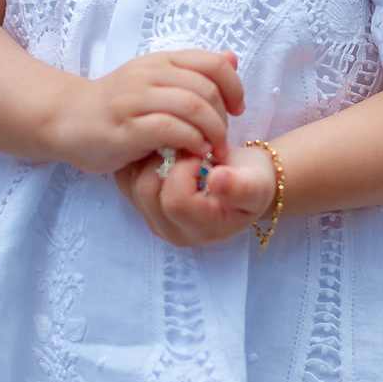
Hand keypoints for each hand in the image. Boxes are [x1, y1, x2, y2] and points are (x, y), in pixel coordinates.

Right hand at [47, 50, 244, 175]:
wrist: (67, 119)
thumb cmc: (117, 105)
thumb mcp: (156, 81)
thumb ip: (193, 72)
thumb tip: (231, 58)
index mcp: (161, 61)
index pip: (214, 63)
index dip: (234, 88)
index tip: (236, 111)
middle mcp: (149, 74)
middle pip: (207, 89)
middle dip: (223, 119)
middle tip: (222, 141)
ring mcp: (135, 99)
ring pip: (192, 107)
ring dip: (212, 133)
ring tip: (213, 151)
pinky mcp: (125, 127)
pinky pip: (169, 128)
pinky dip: (189, 142)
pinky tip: (192, 153)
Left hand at [116, 142, 276, 246]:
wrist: (244, 181)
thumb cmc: (252, 181)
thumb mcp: (255, 184)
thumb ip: (239, 187)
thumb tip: (217, 180)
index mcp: (200, 230)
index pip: (175, 201)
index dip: (185, 169)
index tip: (202, 155)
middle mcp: (172, 232)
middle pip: (147, 191)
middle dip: (164, 161)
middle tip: (187, 149)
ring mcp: (154, 220)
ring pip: (133, 183)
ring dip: (151, 159)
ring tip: (178, 151)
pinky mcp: (142, 205)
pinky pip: (126, 179)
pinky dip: (140, 161)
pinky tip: (164, 153)